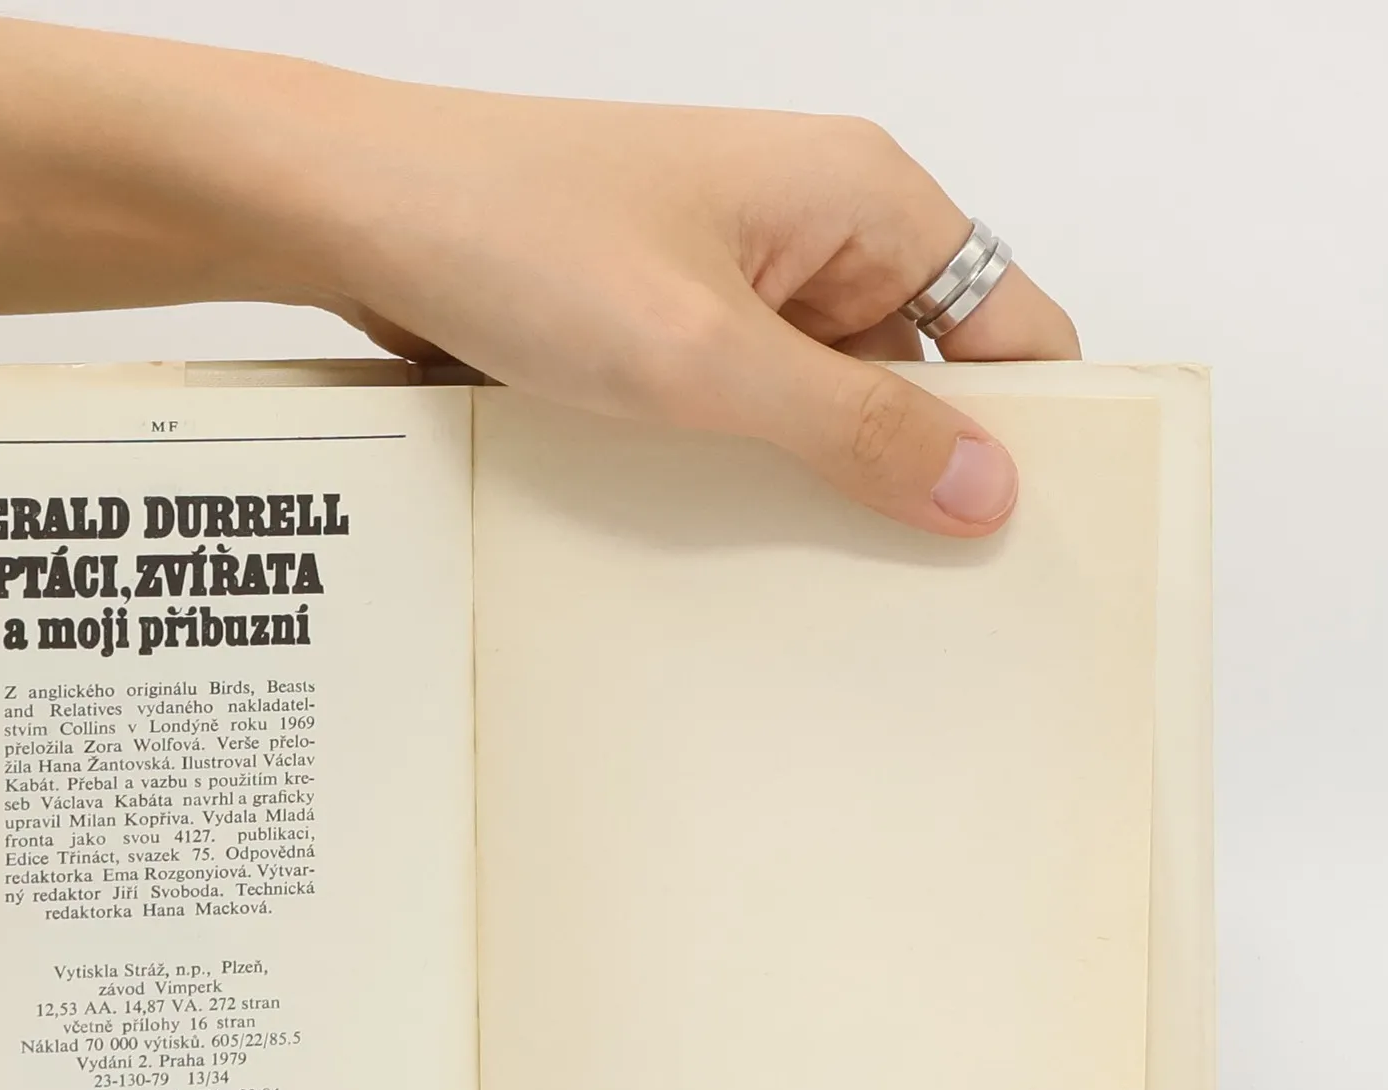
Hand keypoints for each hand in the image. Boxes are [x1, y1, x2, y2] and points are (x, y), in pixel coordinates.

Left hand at [286, 88, 1076, 536]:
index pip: (1007, 319)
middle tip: (911, 594)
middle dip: (912, 473)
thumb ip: (854, 425)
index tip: (1021, 537)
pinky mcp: (661, 321)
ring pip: (818, 401)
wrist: (359, 211)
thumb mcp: (708, 356)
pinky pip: (737, 408)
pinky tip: (721, 539)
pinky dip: (738, 468)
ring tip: (808, 581)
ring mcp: (730, 277)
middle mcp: (810, 229)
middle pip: (917, 371)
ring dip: (813, 481)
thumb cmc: (521, 236)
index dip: (1028, 425)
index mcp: (861, 197)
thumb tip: (986, 487)